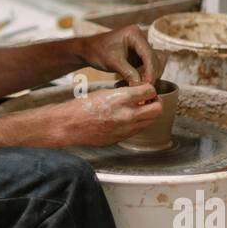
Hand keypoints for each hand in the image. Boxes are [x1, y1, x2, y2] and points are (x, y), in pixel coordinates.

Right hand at [31, 82, 162, 147]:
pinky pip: (138, 130)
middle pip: (157, 109)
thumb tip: (139, 93)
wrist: (69, 125)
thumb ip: (124, 93)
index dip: (150, 89)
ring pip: (150, 121)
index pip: (150, 91)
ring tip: (139, 109)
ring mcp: (125, 129)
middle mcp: (126, 115)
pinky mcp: (121, 139)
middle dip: (156, 102)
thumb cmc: (82, 106)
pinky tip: (128, 118)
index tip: (146, 89)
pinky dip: (138, 123)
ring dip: (148, 114)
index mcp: (121, 99)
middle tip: (149, 99)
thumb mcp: (104, 92)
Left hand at [78, 25, 162, 84]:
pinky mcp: (138, 53)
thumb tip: (142, 86)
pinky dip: (143, 75)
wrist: (87, 51)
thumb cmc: (97, 52)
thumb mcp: (113, 63)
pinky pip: (146, 66)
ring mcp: (140, 45)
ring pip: (152, 63)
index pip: (148, 54)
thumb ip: (129, 73)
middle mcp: (140, 37)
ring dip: (148, 75)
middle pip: (153, 58)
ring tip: (141, 87)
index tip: (149, 84)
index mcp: (134, 34)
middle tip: (146, 89)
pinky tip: (136, 83)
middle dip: (151, 74)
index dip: (150, 70)